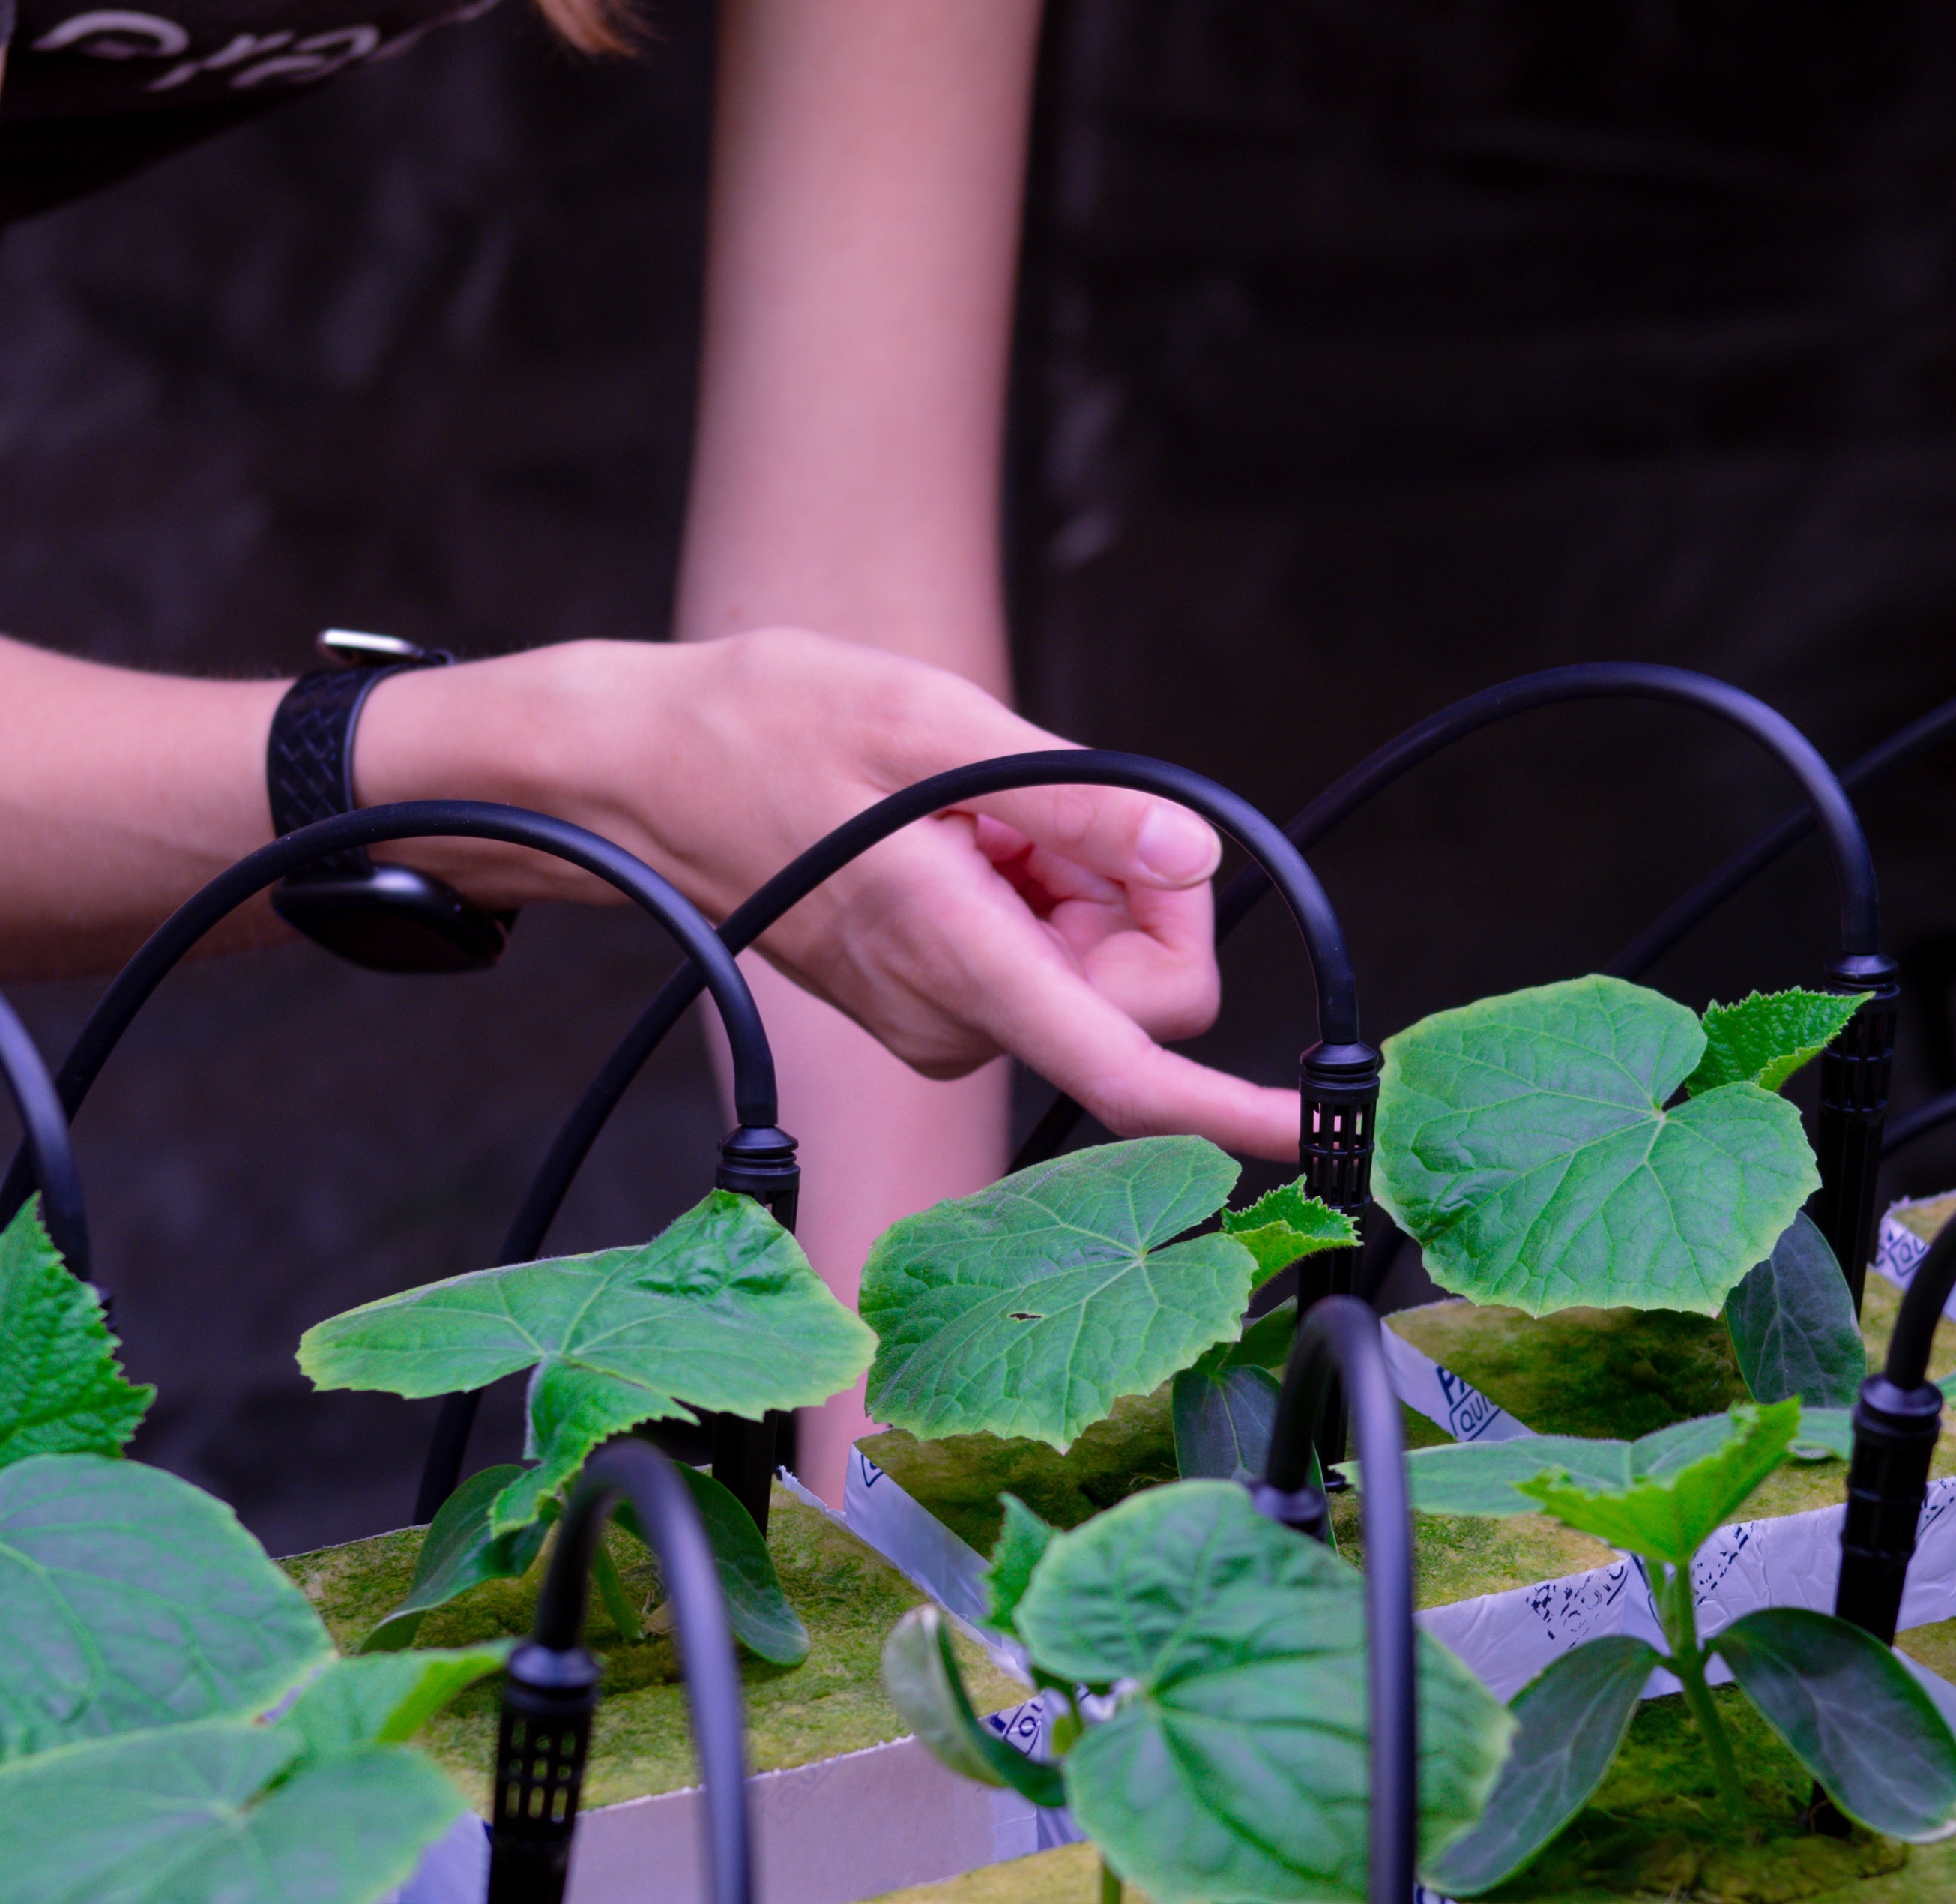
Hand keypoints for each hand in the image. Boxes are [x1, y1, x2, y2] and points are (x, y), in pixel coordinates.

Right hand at [360, 628, 1301, 1157]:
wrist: (646, 769)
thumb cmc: (770, 726)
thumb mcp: (930, 723)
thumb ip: (1073, 801)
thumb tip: (1192, 851)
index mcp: (960, 959)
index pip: (1125, 1065)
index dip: (1230, 1106)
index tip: (1309, 1128)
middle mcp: (958, 1021)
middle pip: (1145, 984)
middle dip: (1129, 886)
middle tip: (1029, 807)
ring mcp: (946, 1024)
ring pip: (1101, 966)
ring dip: (1070, 878)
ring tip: (969, 818)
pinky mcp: (941, 1008)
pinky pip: (1050, 958)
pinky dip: (1034, 889)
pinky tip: (956, 842)